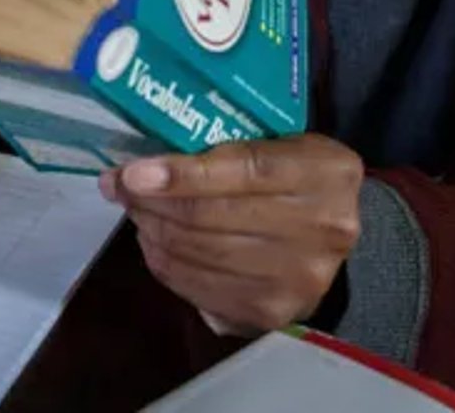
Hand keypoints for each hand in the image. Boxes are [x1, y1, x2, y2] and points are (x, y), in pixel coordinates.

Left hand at [102, 134, 362, 335]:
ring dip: (153, 231)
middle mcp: (321, 229)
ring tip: (135, 211)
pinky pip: (200, 289)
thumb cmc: (296, 176)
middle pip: (213, 217)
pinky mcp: (273, 311)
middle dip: (153, 202)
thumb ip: (224, 147)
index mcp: (325, 172)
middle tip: (120, 187)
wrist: (335, 233)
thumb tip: (141, 166)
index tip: (133, 173)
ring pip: (201, 254)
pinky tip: (153, 244)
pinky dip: (166, 265)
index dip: (182, 174)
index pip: (244, 171)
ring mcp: (299, 278)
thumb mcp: (279, 143)